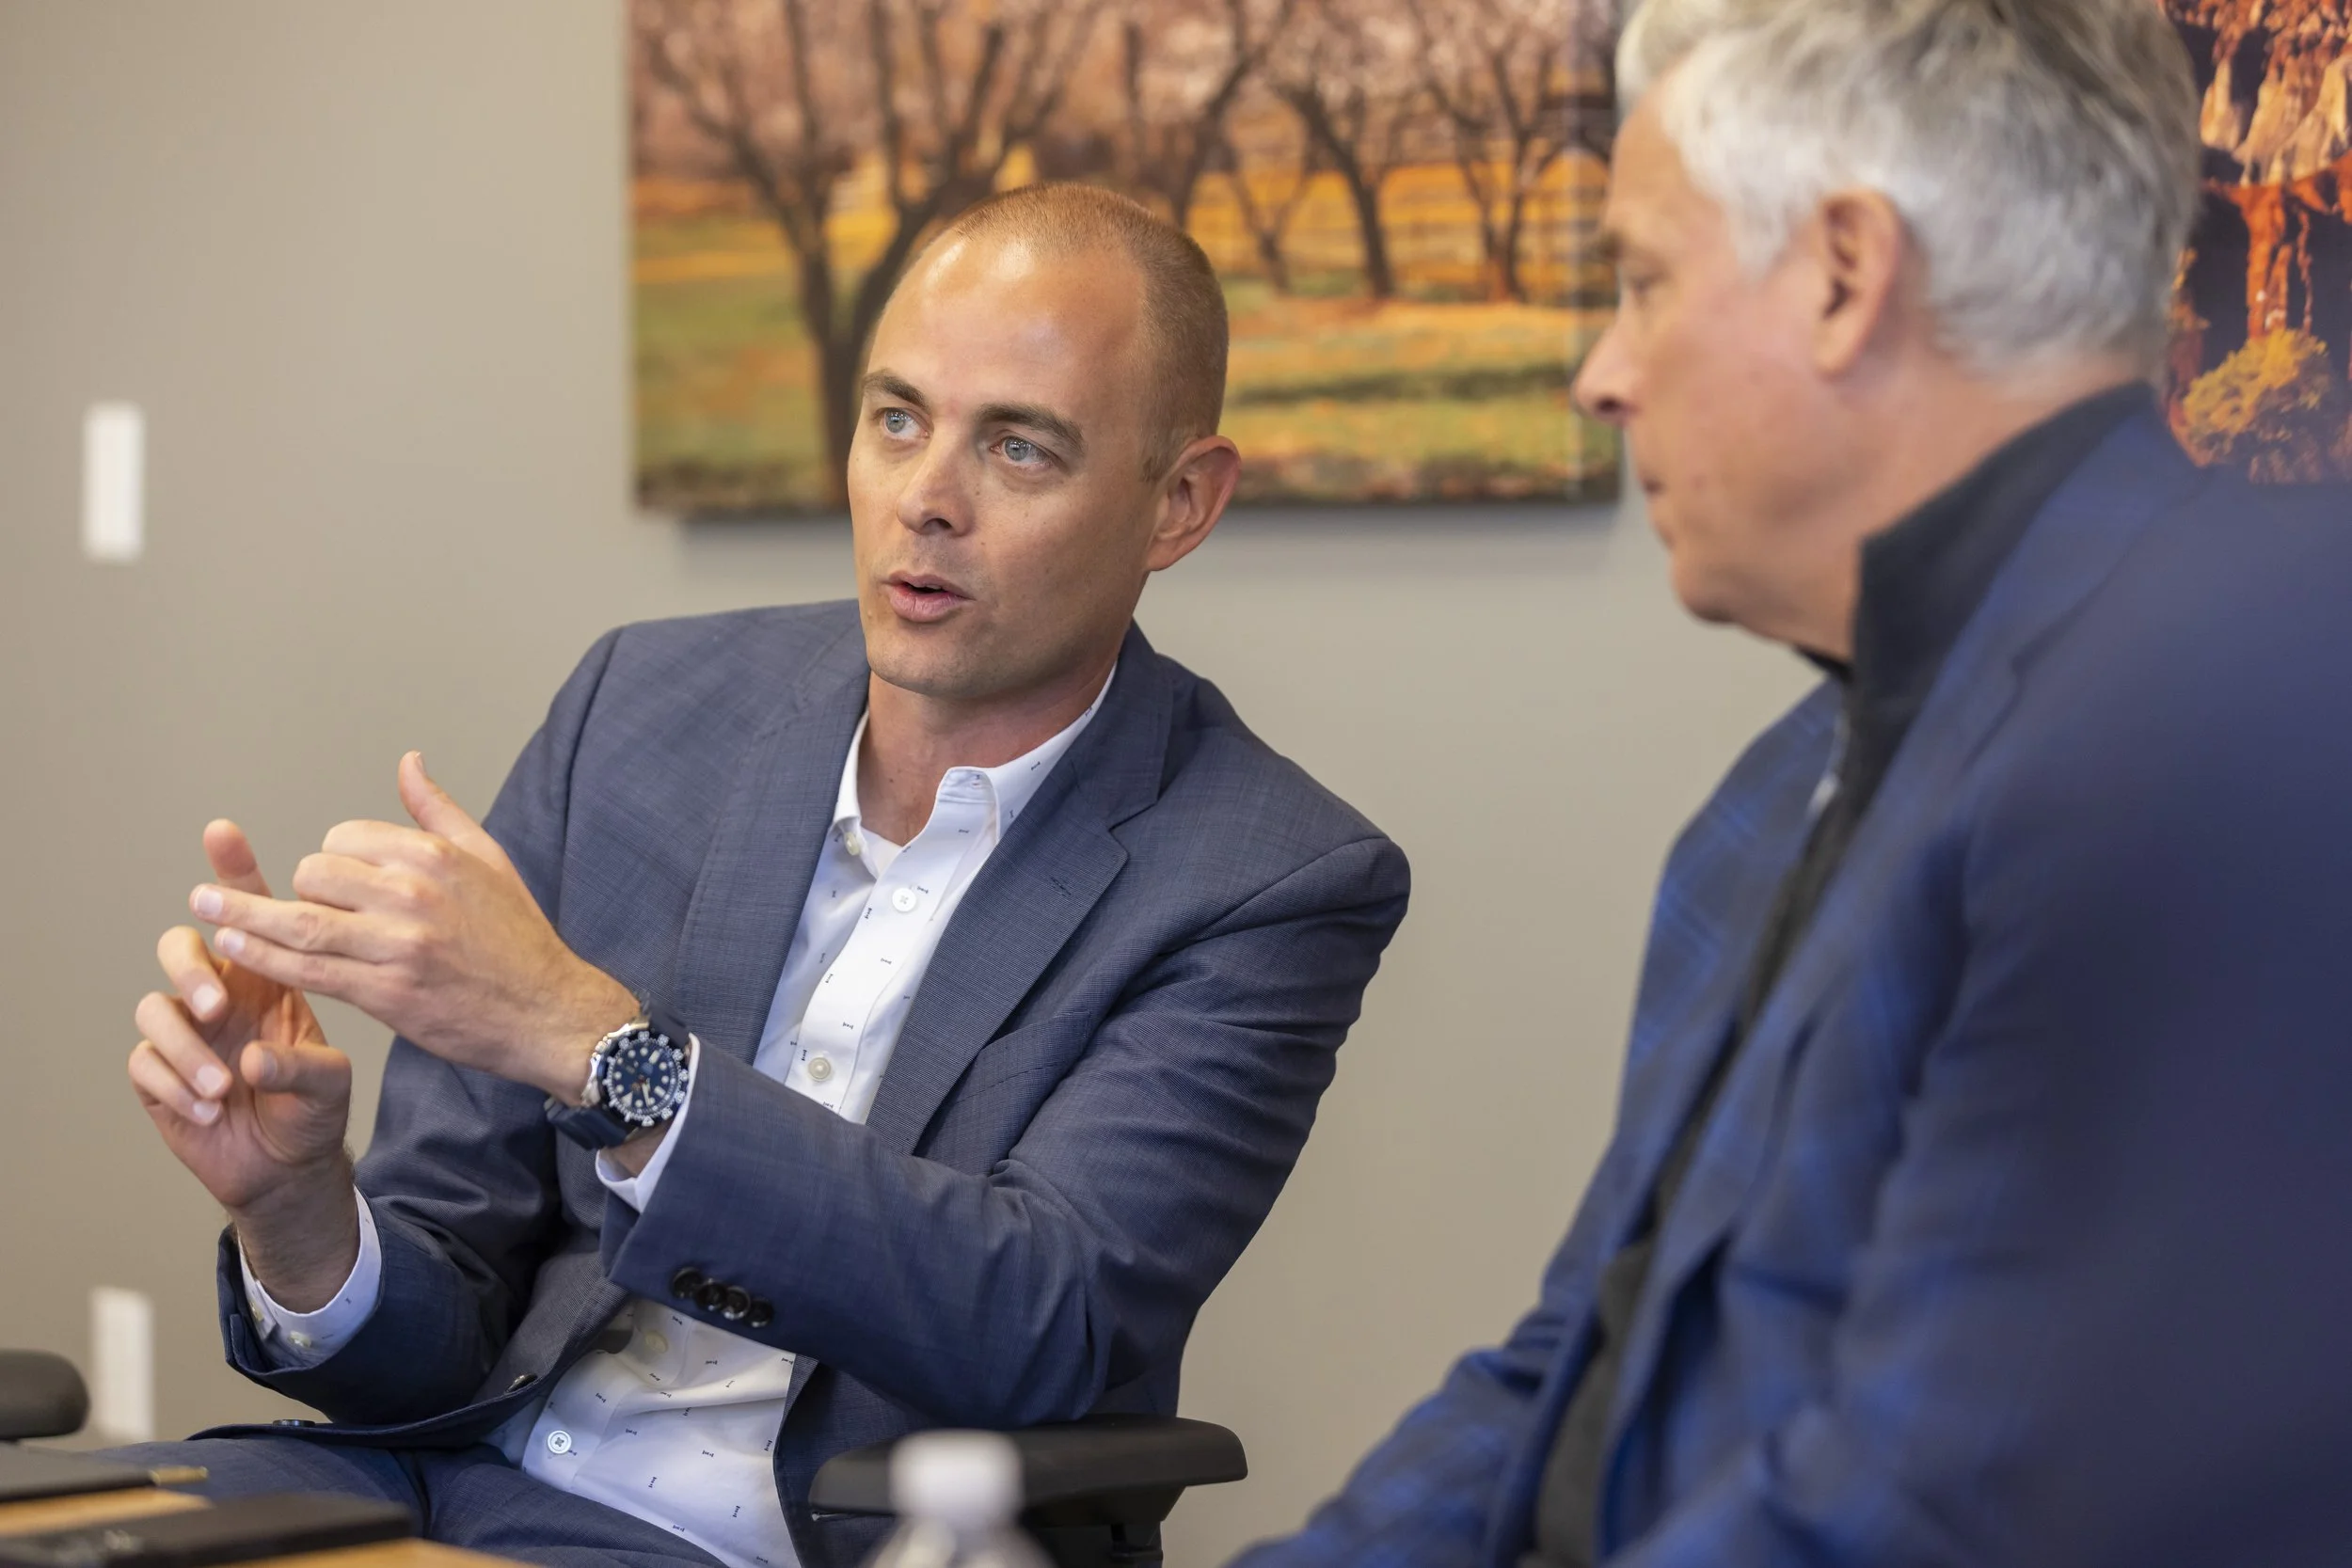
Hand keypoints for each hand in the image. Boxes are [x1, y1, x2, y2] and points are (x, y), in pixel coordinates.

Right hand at [131, 822, 360, 1308]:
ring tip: (227, 1083)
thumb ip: (306, 1065)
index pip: (251, 916)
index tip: (224, 833)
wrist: (292, 1163)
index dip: (234, 874)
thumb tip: (254, 1057)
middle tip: (219, 1003)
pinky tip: (212, 1107)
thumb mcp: (330, 1081)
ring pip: (156, 1006)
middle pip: (181, 946)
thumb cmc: (314, 1107)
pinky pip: (146, 1060)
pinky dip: (177, 1084)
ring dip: (189, 1045)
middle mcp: (221, 994)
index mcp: (267, 978)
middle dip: (191, 967)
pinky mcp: (159, 1072)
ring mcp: (187, 1031)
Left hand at [193, 752, 636, 1099]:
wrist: (547, 1009)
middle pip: (314, 874)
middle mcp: (412, 893)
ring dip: (243, 916)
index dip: (330, 859)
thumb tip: (408, 760)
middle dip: (297, 890)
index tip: (333, 883)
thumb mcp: (488, 859)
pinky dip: (263, 957)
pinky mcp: (385, 992)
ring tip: (203, 909)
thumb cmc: (518, 937)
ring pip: (299, 922)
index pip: (344, 839)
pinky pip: (308, 969)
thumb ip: (438, 810)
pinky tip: (234, 948)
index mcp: (433, 855)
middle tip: (293, 909)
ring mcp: (396, 944)